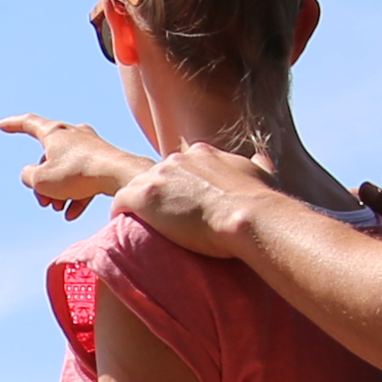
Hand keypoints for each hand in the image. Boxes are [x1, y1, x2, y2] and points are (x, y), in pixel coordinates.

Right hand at [0, 115, 142, 218]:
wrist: (119, 176)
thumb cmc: (78, 174)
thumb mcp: (41, 180)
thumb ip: (28, 176)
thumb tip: (31, 173)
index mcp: (55, 132)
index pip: (29, 123)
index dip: (13, 125)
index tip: (2, 125)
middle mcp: (73, 134)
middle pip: (49, 157)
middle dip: (42, 182)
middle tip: (43, 202)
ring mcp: (91, 146)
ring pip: (66, 170)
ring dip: (59, 191)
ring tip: (58, 209)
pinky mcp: (104, 160)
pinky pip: (84, 177)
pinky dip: (76, 194)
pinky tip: (73, 213)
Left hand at [125, 141, 278, 257]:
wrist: (247, 216)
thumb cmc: (258, 203)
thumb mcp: (261, 174)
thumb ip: (257, 164)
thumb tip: (261, 159)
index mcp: (202, 154)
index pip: (180, 168)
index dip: (179, 187)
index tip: (182, 204)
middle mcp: (176, 159)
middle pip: (157, 177)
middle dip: (159, 195)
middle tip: (164, 219)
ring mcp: (158, 176)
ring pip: (136, 187)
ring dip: (139, 205)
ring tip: (142, 226)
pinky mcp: (142, 196)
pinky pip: (120, 201)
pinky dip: (121, 213)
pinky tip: (124, 227)